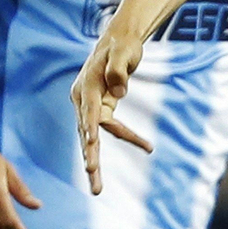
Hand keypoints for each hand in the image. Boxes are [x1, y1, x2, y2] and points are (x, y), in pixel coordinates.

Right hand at [70, 27, 152, 194]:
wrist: (119, 39)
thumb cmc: (121, 45)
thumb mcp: (122, 52)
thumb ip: (119, 71)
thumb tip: (120, 92)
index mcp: (86, 86)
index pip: (88, 112)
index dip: (91, 129)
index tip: (92, 146)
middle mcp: (83, 99)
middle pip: (87, 132)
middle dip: (90, 158)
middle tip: (93, 181)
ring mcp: (90, 105)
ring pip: (93, 137)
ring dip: (96, 161)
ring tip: (97, 189)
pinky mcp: (101, 108)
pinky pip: (110, 128)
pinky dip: (125, 136)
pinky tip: (144, 144)